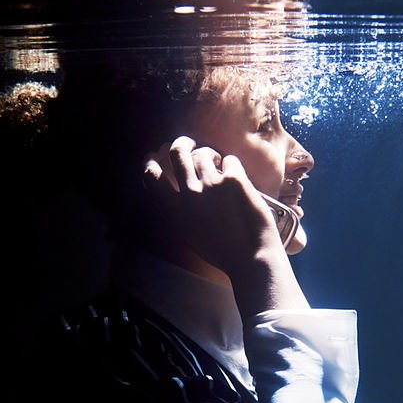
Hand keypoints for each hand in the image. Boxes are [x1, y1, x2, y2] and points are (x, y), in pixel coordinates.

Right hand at [143, 136, 281, 275]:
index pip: (151, 176)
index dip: (151, 162)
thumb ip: (180, 211)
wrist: (251, 259)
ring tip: (220, 165)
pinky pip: (230, 159)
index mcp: (175, 210)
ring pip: (204, 153)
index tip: (156, 156)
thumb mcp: (189, 234)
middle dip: (182, 143)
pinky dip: (233, 166)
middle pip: (177, 152)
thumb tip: (178, 191)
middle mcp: (190, 194)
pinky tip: (239, 178)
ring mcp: (211, 184)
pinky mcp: (234, 180)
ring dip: (211, 155)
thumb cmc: (223, 252)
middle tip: (190, 144)